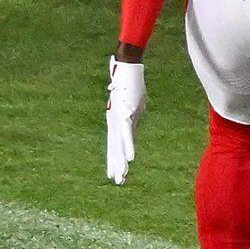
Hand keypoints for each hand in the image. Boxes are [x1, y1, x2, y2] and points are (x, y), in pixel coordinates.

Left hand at [106, 55, 145, 183]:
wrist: (127, 67)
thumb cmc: (130, 81)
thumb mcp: (133, 101)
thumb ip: (132, 111)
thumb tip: (134, 116)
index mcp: (117, 120)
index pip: (115, 144)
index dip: (114, 159)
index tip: (114, 173)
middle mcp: (115, 122)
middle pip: (115, 147)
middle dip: (116, 165)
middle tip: (117, 181)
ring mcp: (120, 118)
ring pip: (119, 144)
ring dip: (121, 160)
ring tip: (122, 175)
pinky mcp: (126, 113)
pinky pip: (128, 133)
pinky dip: (129, 146)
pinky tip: (131, 158)